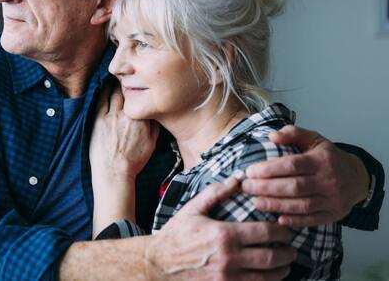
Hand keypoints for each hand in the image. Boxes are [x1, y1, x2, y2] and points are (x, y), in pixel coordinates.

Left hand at [90, 81, 158, 186]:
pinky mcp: (98, 119)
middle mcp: (128, 115)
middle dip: (127, 82)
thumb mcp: (152, 144)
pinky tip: (103, 85)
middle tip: (126, 77)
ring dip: (115, 84)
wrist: (114, 172)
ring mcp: (112, 116)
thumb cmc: (133, 161)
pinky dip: (103, 90)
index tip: (139, 82)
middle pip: (127, 91)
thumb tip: (154, 111)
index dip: (139, 87)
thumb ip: (154, 125)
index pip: (141, 96)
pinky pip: (101, 99)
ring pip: (114, 92)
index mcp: (143, 120)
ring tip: (115, 79)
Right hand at [147, 173, 295, 280]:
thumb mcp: (193, 209)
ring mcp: (227, 277)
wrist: (158, 263)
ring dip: (281, 271)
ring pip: (267, 277)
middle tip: (291, 249)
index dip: (282, 232)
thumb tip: (239, 178)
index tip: (286, 231)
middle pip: (272, 258)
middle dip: (288, 253)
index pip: (266, 233)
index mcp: (224, 234)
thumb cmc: (176, 234)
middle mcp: (229, 258)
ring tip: (285, 265)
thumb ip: (217, 193)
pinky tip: (269, 277)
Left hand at [241, 125, 369, 226]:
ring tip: (255, 202)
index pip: (292, 165)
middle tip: (246, 188)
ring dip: (276, 205)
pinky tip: (277, 219)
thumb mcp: (313, 139)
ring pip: (301, 205)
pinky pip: (312, 219)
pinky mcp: (334, 214)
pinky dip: (295, 220)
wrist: (358, 177)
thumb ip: (293, 133)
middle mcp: (329, 180)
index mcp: (322, 160)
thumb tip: (272, 136)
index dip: (269, 169)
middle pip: (294, 187)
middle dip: (266, 188)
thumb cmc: (328, 157)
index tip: (249, 172)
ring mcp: (333, 199)